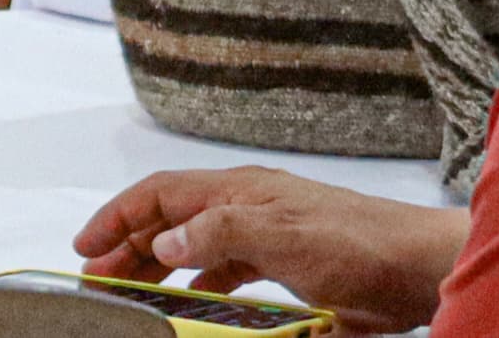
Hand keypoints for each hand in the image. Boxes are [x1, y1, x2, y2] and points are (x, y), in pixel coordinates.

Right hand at [72, 167, 463, 334]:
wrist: (415, 268)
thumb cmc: (359, 244)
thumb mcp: (282, 235)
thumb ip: (221, 232)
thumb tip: (165, 236)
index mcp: (242, 191)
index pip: (162, 194)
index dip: (118, 217)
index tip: (83, 247)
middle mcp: (248, 208)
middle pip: (171, 222)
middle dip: (129, 248)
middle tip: (95, 282)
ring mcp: (266, 237)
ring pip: (194, 249)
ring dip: (158, 269)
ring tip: (127, 296)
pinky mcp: (285, 268)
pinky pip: (225, 275)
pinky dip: (197, 288)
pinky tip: (186, 307)